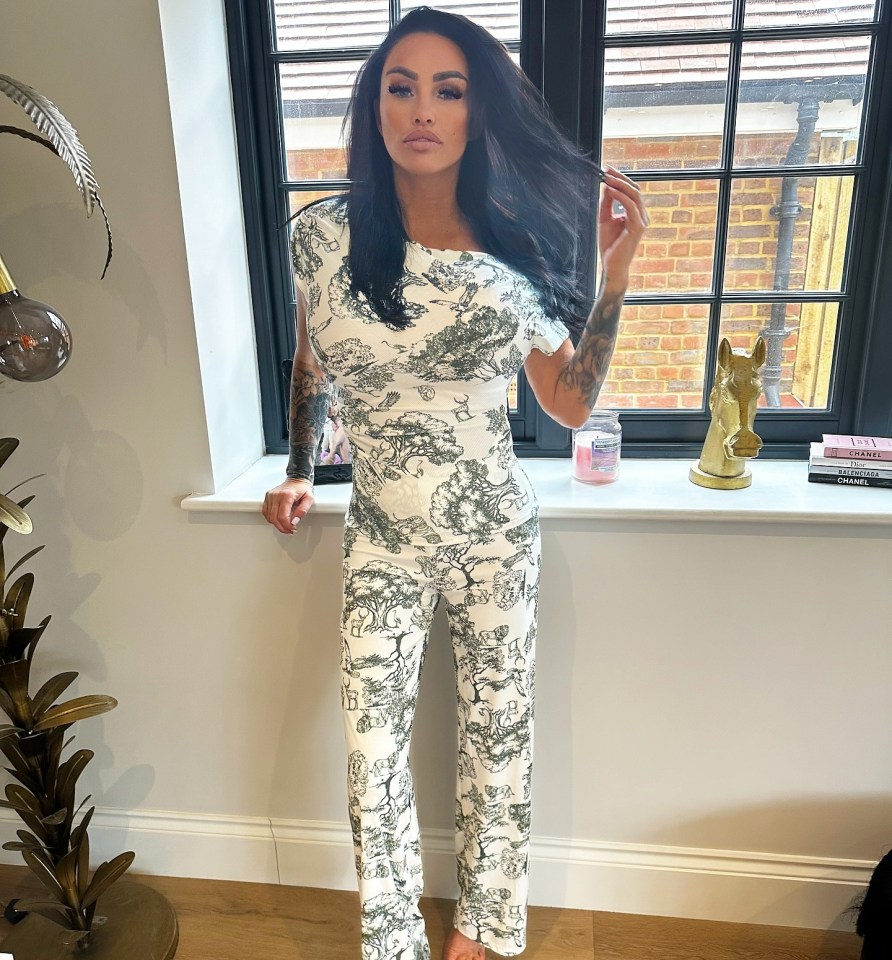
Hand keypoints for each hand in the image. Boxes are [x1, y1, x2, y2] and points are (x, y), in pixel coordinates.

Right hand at [262, 478, 314, 534]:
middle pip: (274, 518)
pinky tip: (279, 520)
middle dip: (282, 527)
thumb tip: (295, 521)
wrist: (296, 479)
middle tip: (290, 530)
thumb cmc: (303, 488)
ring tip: (286, 525)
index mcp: (286, 495)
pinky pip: (265, 512)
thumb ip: (303, 510)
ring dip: (277, 524)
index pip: (282, 516)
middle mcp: (276, 495)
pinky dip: (271, 518)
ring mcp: (270, 496)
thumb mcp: (309, 498)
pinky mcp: (267, 497)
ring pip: (269, 517)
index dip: (287, 526)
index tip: (293, 528)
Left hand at [597, 165, 648, 290]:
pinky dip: (620, 197)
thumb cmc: (610, 245)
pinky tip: (610, 191)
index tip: (607, 170)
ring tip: (607, 178)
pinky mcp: (638, 228)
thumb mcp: (605, 219)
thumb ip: (607, 203)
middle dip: (620, 178)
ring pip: (634, 195)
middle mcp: (642, 215)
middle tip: (607, 170)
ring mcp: (642, 221)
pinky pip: (630, 207)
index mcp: (636, 213)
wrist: (612, 266)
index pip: (631, 191)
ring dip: (620, 185)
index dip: (620, 179)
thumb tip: (606, 186)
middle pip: (635, 189)